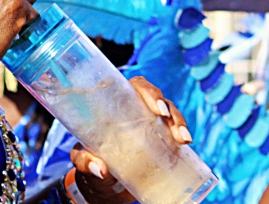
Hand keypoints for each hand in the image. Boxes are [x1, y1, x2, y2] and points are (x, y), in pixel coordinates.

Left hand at [70, 76, 191, 202]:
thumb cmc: (88, 160)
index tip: (156, 107)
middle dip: (166, 106)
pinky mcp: (159, 140)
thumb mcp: (81, 159)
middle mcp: (133, 110)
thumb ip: (85, 161)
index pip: (133, 86)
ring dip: (178, 122)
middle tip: (167, 119)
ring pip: (169, 113)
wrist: (101, 182)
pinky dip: (182, 134)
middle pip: (155, 97)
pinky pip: (174, 131)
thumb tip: (100, 170)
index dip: (147, 90)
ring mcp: (148, 124)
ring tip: (183, 139)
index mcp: (114, 104)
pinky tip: (186, 142)